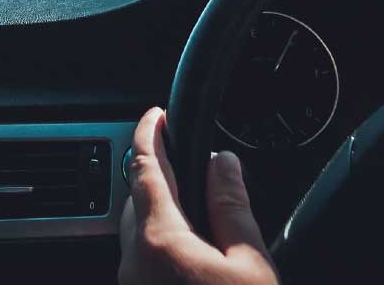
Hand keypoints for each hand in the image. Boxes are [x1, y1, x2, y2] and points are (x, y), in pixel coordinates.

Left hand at [118, 107, 279, 284]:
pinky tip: (195, 251)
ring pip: (139, 232)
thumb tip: (223, 163)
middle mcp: (135, 262)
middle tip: (192, 165)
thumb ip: (233, 209)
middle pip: (137, 199)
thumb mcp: (251, 264)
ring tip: (200, 208)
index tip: (155, 115)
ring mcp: (133, 284)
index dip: (148, 135)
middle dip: (160, 175)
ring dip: (161, 211)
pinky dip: (164, 242)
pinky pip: (145, 259)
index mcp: (160, 242)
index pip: (145, 169)